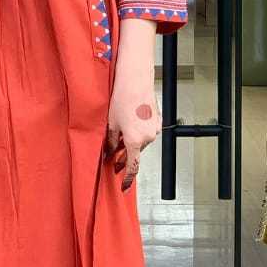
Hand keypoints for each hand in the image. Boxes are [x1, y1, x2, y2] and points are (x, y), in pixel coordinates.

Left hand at [104, 73, 160, 191]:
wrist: (135, 80)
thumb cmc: (123, 98)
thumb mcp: (111, 123)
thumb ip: (111, 141)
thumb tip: (109, 151)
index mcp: (135, 140)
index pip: (132, 166)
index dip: (127, 178)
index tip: (123, 186)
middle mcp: (147, 137)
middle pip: (135, 153)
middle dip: (124, 157)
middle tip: (113, 161)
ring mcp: (154, 128)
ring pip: (141, 142)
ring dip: (130, 144)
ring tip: (119, 139)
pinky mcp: (156, 120)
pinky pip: (146, 132)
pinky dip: (138, 133)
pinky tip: (129, 125)